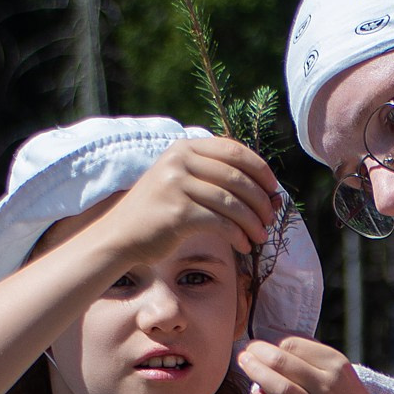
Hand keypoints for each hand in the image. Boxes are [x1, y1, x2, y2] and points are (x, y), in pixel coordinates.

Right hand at [93, 135, 280, 273]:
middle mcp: (180, 160)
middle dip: (260, 200)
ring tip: (260, 236)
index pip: (233, 150)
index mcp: (184, 147)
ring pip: (231, 201)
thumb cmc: (158, 213)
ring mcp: (177, 184)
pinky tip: (243, 246)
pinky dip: (238, 235)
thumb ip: (217, 180)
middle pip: (236, 177)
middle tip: (270, 218)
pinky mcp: (178, 212)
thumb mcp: (182, 183)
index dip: (259, 169)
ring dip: (252, 221)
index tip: (273, 188)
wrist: (120, 235)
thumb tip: (270, 195)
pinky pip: (221, 222)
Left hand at [240, 335, 393, 393]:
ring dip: (255, 373)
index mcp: (338, 366)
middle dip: (257, 353)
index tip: (261, 345)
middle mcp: (328, 387)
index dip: (272, 342)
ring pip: (277, 386)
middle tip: (246, 352)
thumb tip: (278, 341)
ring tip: (245, 366)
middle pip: (282, 361)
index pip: (294, 344)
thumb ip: (316, 359)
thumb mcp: (345, 377)